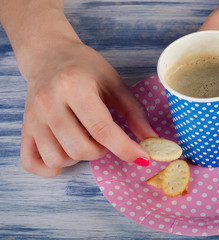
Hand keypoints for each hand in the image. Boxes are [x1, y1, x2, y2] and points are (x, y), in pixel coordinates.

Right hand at [20, 40, 156, 176]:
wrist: (49, 55)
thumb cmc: (84, 67)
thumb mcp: (114, 82)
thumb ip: (134, 110)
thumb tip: (150, 137)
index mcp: (74, 87)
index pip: (102, 129)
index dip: (125, 148)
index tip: (143, 158)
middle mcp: (49, 103)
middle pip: (80, 149)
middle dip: (102, 151)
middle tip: (105, 137)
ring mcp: (33, 118)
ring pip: (58, 159)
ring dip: (79, 158)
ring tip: (84, 139)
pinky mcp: (25, 129)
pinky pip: (32, 163)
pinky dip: (52, 166)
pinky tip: (66, 152)